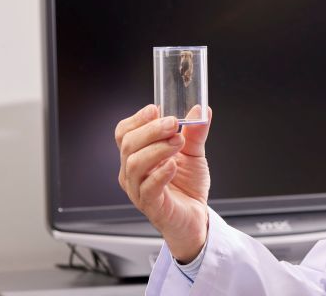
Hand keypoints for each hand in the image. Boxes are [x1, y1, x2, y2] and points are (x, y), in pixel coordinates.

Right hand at [115, 104, 212, 261]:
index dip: (137, 119)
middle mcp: (132, 172)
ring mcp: (138, 189)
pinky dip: (160, 173)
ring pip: (135, 164)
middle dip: (151, 130)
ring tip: (178, 142)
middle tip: (173, 123)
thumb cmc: (188, 185)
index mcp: (138, 155)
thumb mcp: (194, 153)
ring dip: (157, 148)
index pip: (124, 133)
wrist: (195, 216)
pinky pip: (148, 188)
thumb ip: (195, 133)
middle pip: (128, 145)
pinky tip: (173, 165)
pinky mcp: (150, 205)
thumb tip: (201, 110)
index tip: (155, 109)